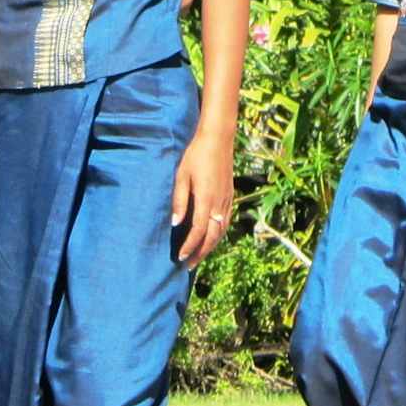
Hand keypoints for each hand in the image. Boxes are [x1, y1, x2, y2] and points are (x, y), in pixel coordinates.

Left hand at [173, 133, 235, 267]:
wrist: (218, 139)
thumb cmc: (195, 155)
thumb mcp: (181, 176)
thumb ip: (179, 200)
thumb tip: (174, 223)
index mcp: (206, 199)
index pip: (198, 231)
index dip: (189, 247)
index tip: (179, 257)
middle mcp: (219, 203)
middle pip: (212, 237)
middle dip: (200, 253)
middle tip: (188, 266)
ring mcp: (227, 200)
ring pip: (221, 231)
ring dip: (210, 247)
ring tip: (198, 256)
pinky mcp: (230, 197)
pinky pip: (225, 222)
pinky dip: (218, 235)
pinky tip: (211, 238)